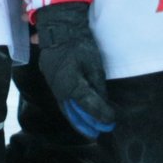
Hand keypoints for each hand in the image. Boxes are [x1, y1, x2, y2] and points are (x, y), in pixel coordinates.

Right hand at [34, 2, 115, 137]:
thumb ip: (98, 86)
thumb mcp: (94, 64)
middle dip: (88, 124)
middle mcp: (60, 89)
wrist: (59, 28)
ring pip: (66, 108)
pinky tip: (77, 114)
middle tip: (100, 133)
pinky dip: (70, 110)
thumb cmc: (79, 43)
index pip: (89, 106)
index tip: (112, 121)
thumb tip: (103, 103)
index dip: (102, 116)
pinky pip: (61, 100)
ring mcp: (53, 85)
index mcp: (72, 84)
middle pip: (75, 113)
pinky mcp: (51, 80)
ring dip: (78, 120)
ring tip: (89, 129)